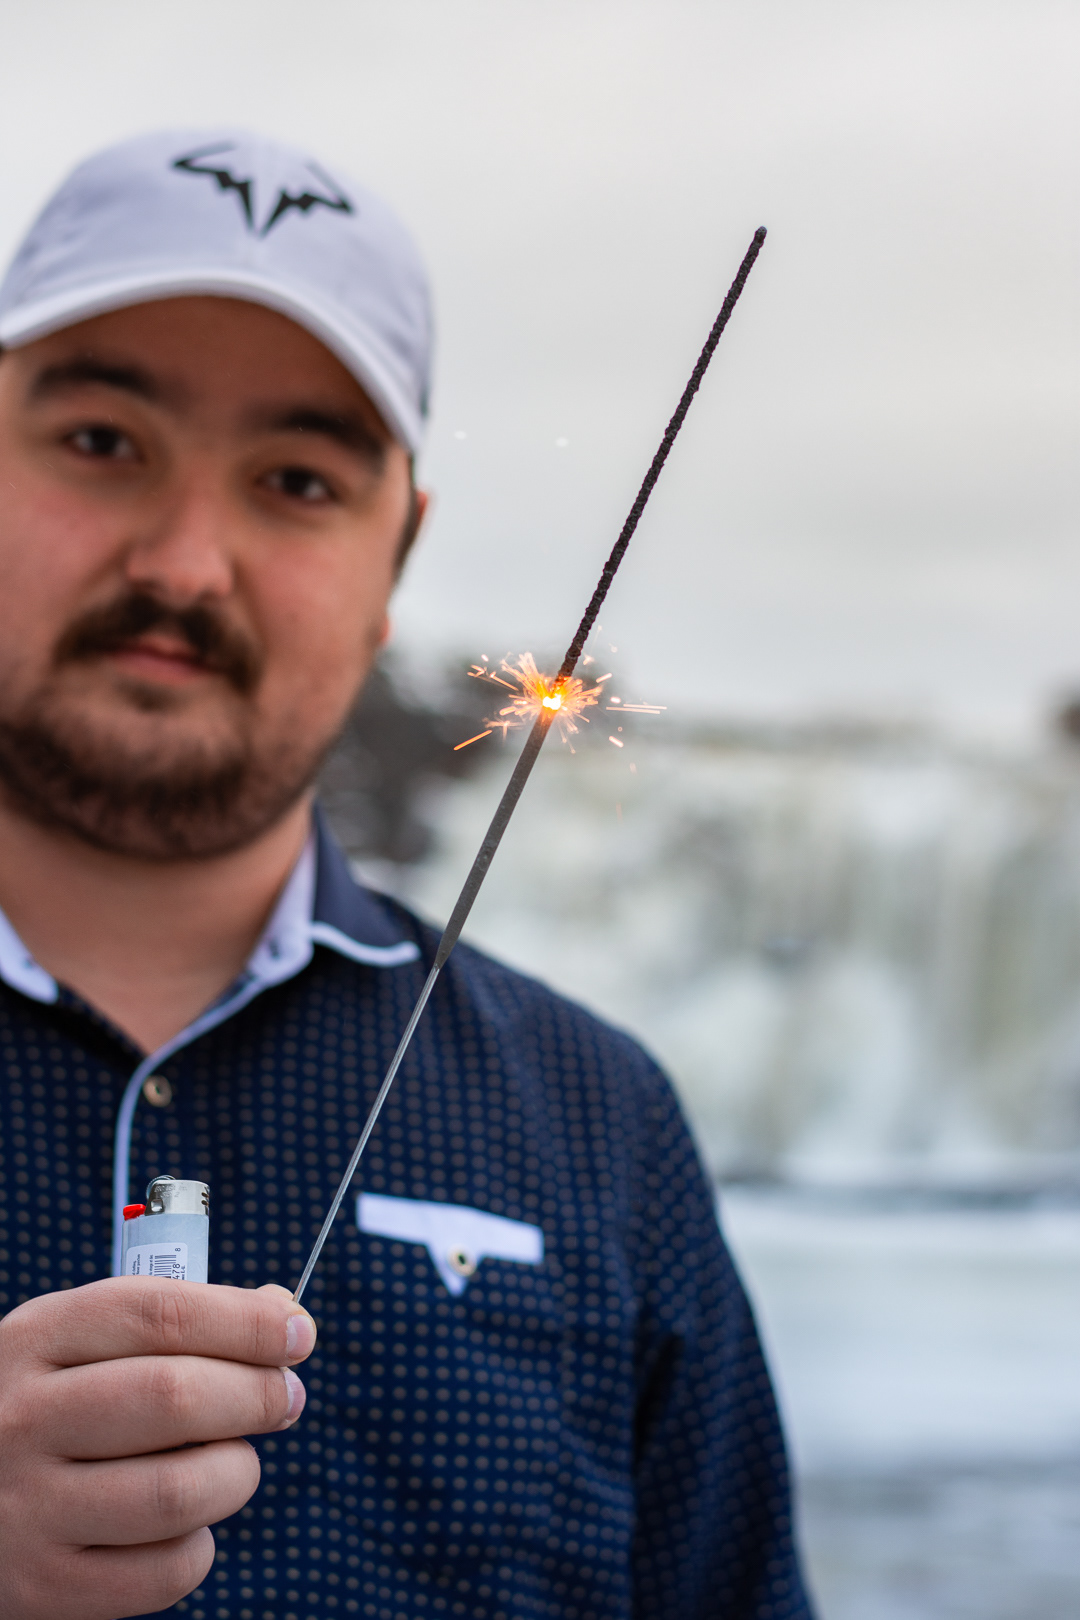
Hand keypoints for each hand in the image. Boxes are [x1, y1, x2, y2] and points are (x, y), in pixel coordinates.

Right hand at [0, 1277, 315, 1619]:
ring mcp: (27, 1508)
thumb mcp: (79, 1342)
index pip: (162, 1314)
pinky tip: (187, 1524)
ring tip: (234, 1463)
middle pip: (176, 1398)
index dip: (248, 1322)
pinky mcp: (42, 1587)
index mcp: (38, 1338)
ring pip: (178, 1492)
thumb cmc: (46, 1406)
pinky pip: (161, 1573)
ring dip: (236, 1473)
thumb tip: (283, 1316)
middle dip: (258, 1395)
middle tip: (285, 1399)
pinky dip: (198, 1547)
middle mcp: (24, 1419)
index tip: (298, 1333)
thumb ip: (176, 1322)